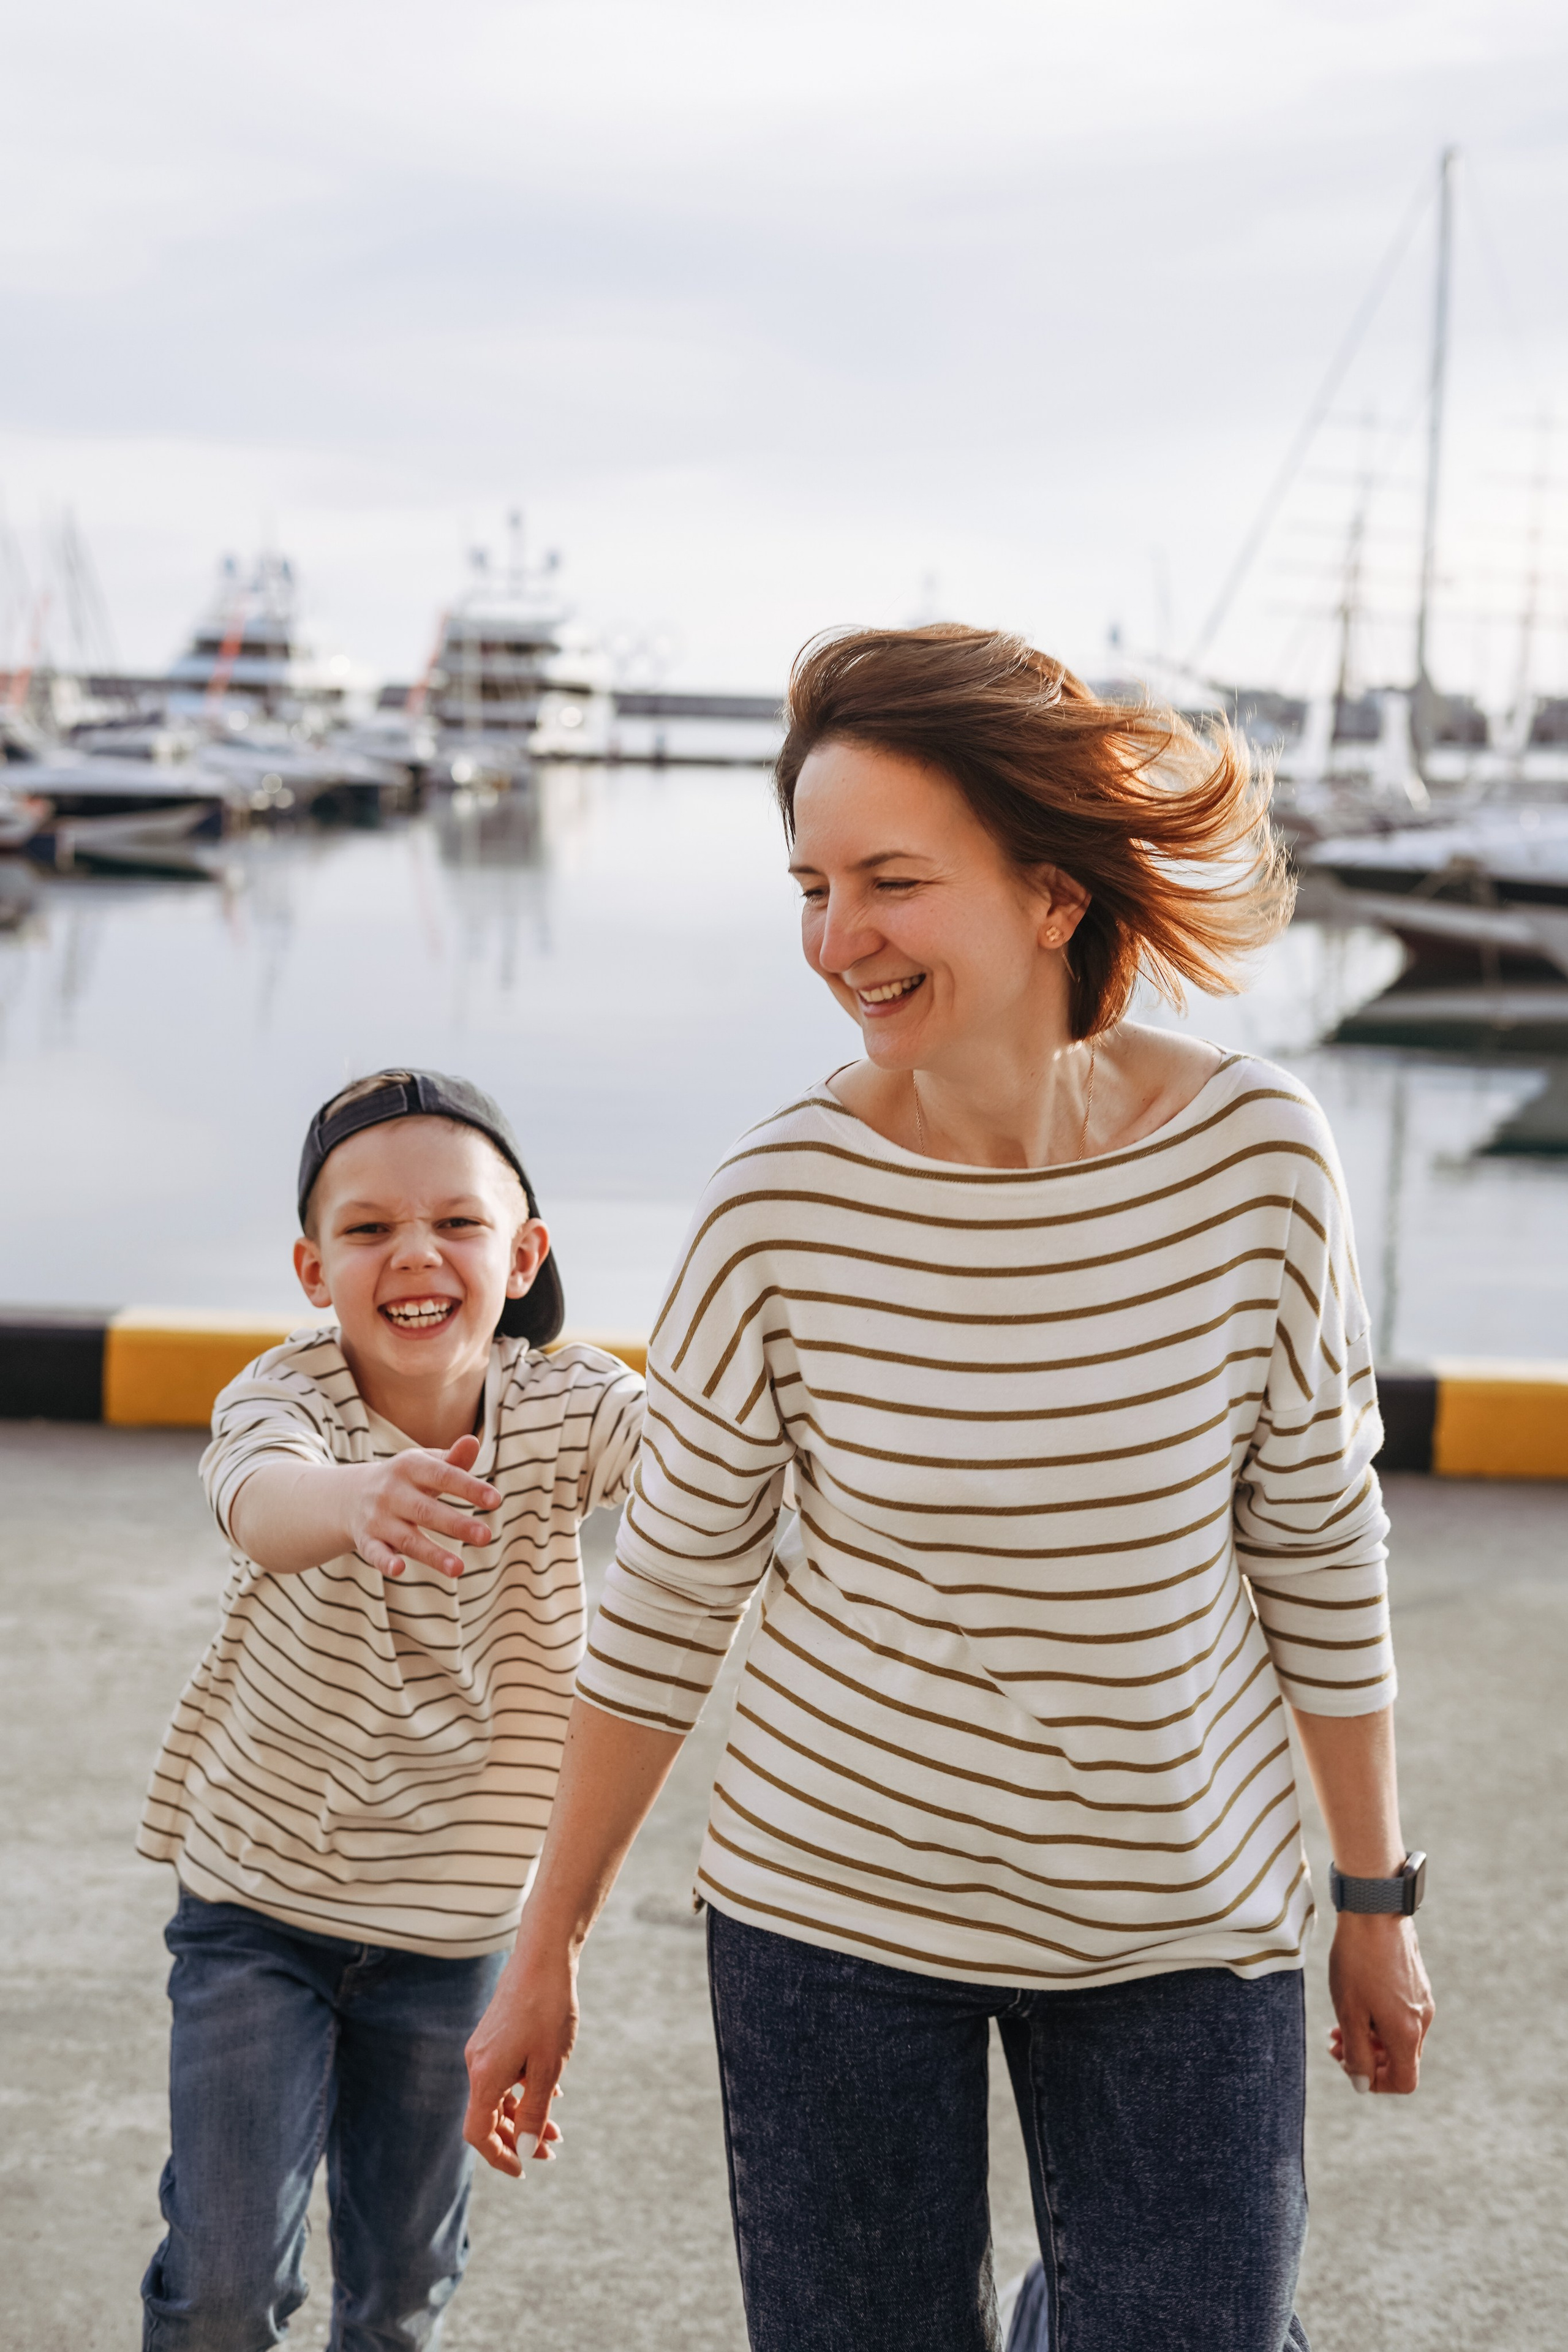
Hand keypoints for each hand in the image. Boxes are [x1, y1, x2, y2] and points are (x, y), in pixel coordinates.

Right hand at [346, 1435, 499, 1580]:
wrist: (351, 1494)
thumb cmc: (405, 1480)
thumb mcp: (425, 1465)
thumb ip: (452, 1460)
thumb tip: (473, 1442)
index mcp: (410, 1467)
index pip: (443, 1476)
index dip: (469, 1488)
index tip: (496, 1500)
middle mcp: (392, 1492)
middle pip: (426, 1510)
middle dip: (456, 1524)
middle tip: (486, 1537)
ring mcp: (377, 1518)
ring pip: (407, 1538)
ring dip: (432, 1554)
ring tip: (459, 1569)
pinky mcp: (366, 1540)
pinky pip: (375, 1553)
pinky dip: (385, 1561)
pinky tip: (399, 1569)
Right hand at [464, 1924, 578, 2176]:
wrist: (544, 1957)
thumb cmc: (548, 2010)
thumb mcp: (547, 2068)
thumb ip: (534, 2111)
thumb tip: (524, 2149)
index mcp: (484, 2076)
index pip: (478, 2134)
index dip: (499, 2156)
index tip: (524, 2170)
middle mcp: (477, 2064)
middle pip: (489, 2116)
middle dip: (519, 2138)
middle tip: (551, 2150)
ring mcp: (484, 2048)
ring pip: (500, 2095)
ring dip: (526, 2114)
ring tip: (557, 2129)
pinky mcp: (495, 2035)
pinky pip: (505, 2074)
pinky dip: (524, 2089)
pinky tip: (552, 2091)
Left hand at [1327, 1914, 1433, 2092]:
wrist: (1374, 1911)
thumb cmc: (1357, 1961)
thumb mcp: (1349, 2012)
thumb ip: (1356, 2053)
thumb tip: (1362, 2085)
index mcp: (1408, 2032)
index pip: (1404, 2081)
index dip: (1376, 2083)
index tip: (1349, 2065)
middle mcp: (1423, 2020)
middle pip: (1401, 2059)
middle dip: (1368, 2058)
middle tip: (1334, 2043)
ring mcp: (1422, 2000)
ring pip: (1398, 2035)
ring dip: (1370, 2037)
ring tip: (1338, 2025)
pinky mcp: (1417, 1983)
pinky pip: (1401, 2014)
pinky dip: (1378, 2018)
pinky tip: (1355, 2000)